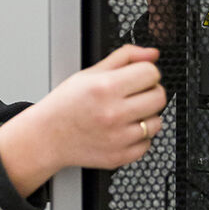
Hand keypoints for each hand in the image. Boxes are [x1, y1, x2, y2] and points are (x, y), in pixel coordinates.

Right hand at [0, 45, 166, 195]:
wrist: (49, 136)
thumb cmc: (67, 104)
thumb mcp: (90, 73)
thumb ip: (125, 57)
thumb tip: (152, 53)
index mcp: (105, 87)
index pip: (151, 72)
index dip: (145, 71)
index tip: (137, 76)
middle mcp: (113, 113)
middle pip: (159, 96)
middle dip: (150, 91)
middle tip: (134, 94)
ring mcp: (118, 138)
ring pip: (157, 122)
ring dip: (146, 116)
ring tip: (125, 113)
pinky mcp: (120, 156)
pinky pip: (148, 144)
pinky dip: (139, 137)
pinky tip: (121, 130)